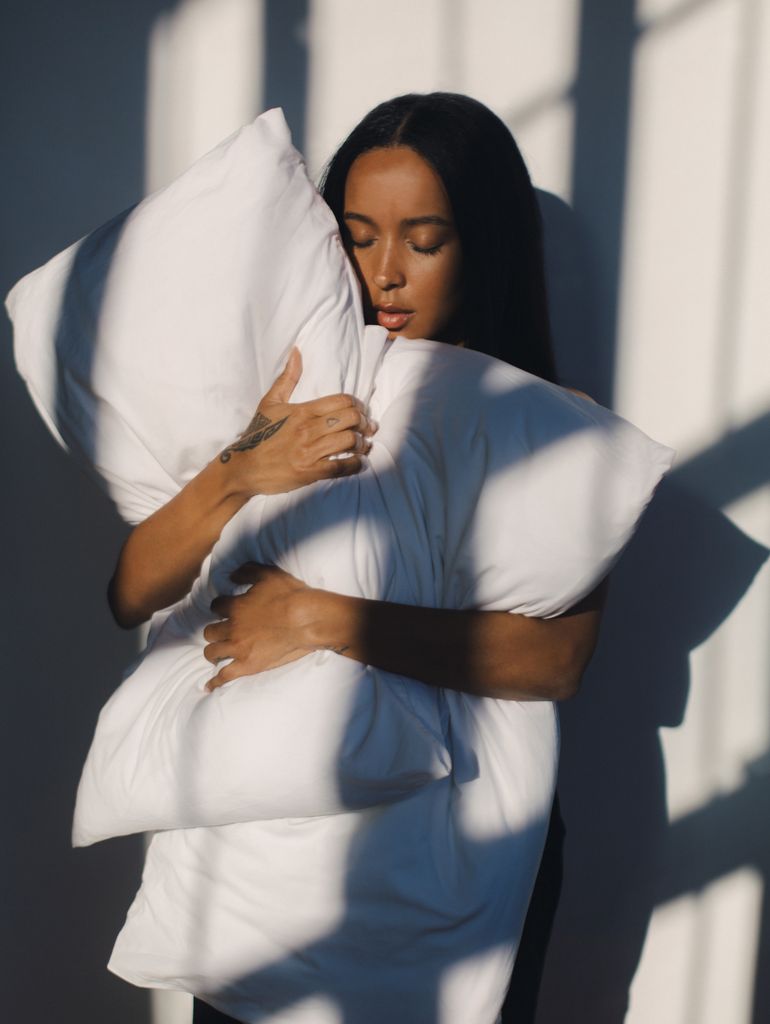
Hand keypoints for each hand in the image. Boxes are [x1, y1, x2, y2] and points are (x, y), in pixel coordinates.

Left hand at [202, 563, 316, 689]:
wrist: (307, 619)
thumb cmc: (290, 595)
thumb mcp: (268, 574)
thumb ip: (247, 571)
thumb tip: (231, 575)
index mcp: (235, 606)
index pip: (216, 607)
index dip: (220, 608)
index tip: (224, 610)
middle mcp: (232, 628)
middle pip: (210, 631)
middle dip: (215, 631)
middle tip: (222, 632)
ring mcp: (238, 649)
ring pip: (212, 652)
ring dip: (213, 651)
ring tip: (217, 653)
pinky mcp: (247, 665)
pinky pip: (224, 676)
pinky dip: (215, 682)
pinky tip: (209, 686)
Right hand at [221, 348, 376, 497]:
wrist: (244, 467)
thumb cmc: (258, 434)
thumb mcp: (270, 402)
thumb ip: (287, 378)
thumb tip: (297, 351)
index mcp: (302, 411)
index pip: (342, 401)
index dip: (358, 406)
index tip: (361, 412)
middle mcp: (308, 429)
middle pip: (351, 419)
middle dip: (364, 423)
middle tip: (367, 429)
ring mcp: (309, 451)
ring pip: (349, 441)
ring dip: (362, 444)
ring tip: (363, 446)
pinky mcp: (310, 472)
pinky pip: (341, 466)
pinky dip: (354, 465)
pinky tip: (357, 463)